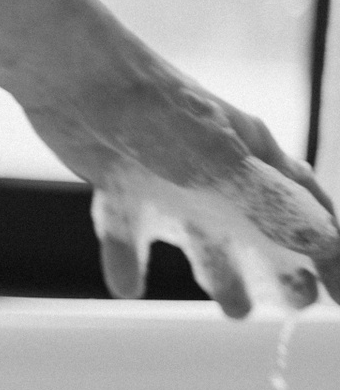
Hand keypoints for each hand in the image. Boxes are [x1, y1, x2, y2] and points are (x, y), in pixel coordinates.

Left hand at [21, 70, 339, 317]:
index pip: (308, 211)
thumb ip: (269, 206)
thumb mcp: (221, 165)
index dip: (330, 255)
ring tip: (238, 311)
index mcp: (255, 157)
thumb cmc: (155, 113)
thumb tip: (325, 244)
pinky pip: (127, 231)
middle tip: (297, 306)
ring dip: (221, 273)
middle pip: (260, 228)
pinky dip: (127, 260)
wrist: (76, 78)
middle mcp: (216, 169)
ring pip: (203, 236)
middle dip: (282, 267)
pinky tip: (126, 288)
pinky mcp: (120, 183)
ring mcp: (167, 178)